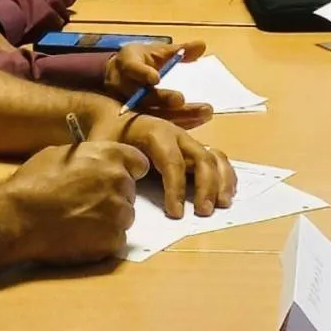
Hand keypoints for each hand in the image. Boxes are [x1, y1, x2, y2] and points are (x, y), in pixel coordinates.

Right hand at [1, 140, 148, 264]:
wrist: (18, 217)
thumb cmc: (32, 183)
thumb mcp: (61, 154)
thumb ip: (88, 158)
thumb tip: (94, 164)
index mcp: (110, 155)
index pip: (139, 164)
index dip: (127, 172)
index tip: (115, 181)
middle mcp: (120, 182)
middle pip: (129, 193)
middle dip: (113, 198)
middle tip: (87, 205)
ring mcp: (119, 212)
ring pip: (124, 218)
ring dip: (109, 221)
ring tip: (80, 223)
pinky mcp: (112, 240)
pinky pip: (115, 240)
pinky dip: (102, 241)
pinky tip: (79, 238)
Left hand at [95, 113, 236, 218]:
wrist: (114, 117)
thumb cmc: (109, 135)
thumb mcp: (104, 147)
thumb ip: (114, 166)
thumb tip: (123, 191)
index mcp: (155, 132)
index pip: (172, 162)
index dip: (176, 188)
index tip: (176, 214)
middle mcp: (177, 134)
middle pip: (201, 158)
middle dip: (206, 186)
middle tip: (203, 213)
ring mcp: (188, 141)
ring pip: (214, 157)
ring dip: (221, 181)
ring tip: (222, 204)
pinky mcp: (193, 149)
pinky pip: (217, 158)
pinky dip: (225, 175)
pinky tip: (226, 194)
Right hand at [105, 41, 212, 128]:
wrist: (122, 77)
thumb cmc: (142, 61)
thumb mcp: (158, 51)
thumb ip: (179, 51)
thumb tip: (202, 44)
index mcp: (126, 63)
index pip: (131, 67)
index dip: (142, 73)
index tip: (156, 78)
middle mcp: (122, 86)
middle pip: (141, 96)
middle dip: (162, 99)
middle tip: (181, 99)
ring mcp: (127, 106)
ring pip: (151, 114)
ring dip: (177, 115)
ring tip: (202, 113)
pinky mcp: (137, 121)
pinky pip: (157, 125)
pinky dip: (179, 122)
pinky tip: (198, 120)